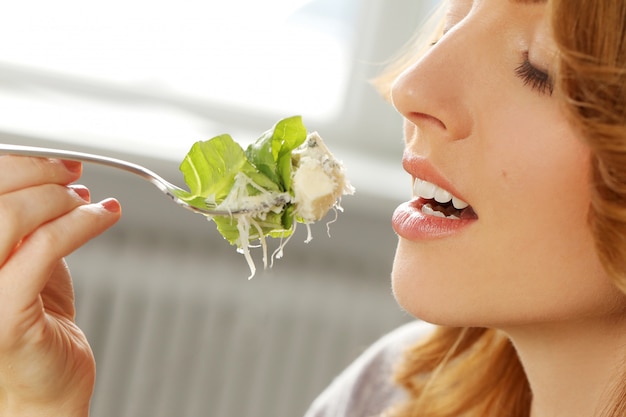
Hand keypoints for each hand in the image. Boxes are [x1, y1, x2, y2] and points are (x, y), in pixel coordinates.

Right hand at [0, 156, 120, 416]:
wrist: (42, 388)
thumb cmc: (35, 324)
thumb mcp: (26, 259)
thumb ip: (29, 222)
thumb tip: (55, 176)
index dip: (17, 163)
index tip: (57, 160)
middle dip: (39, 173)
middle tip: (74, 175)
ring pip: (10, 217)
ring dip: (59, 198)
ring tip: (87, 202)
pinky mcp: (3, 313)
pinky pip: (44, 248)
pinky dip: (82, 223)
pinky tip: (104, 216)